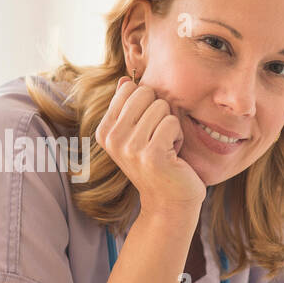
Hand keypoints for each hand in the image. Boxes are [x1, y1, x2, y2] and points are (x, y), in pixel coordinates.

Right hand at [94, 77, 205, 217]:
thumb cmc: (156, 163)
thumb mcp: (136, 134)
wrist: (168, 202)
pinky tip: (173, 155)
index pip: (129, 88)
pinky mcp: (151, 155)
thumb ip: (128, 106)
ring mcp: (130, 147)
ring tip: (165, 147)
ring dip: (170, 125)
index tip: (146, 128)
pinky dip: (179, 136)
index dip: (146, 103)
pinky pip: (172, 123)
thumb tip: (124, 80)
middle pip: (145, 93)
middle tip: (158, 137)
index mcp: (105, 130)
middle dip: (159, 111)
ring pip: (161, 106)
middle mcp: (112, 138)